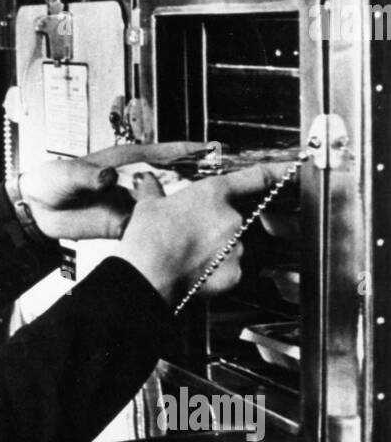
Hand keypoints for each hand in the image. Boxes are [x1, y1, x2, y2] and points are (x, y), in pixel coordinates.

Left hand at [18, 143, 210, 241]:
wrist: (37, 212)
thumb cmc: (51, 182)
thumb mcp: (67, 175)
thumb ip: (87, 175)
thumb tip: (106, 177)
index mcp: (125, 161)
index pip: (164, 153)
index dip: (190, 150)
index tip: (216, 149)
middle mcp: (134, 181)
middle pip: (176, 179)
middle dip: (202, 181)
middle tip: (228, 187)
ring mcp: (132, 204)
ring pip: (169, 205)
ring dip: (190, 209)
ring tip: (217, 213)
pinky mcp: (126, 224)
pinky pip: (153, 227)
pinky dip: (170, 231)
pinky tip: (189, 237)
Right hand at [119, 162, 297, 304]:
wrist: (148, 274)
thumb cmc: (147, 238)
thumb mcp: (147, 206)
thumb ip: (153, 191)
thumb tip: (146, 181)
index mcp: (214, 194)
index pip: (256, 178)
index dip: (278, 171)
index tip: (294, 167)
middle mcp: (232, 218)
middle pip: (236, 219)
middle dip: (217, 227)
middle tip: (189, 237)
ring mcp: (238, 246)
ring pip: (233, 246)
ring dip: (216, 250)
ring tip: (187, 258)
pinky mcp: (236, 273)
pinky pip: (231, 270)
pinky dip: (216, 272)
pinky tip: (195, 273)